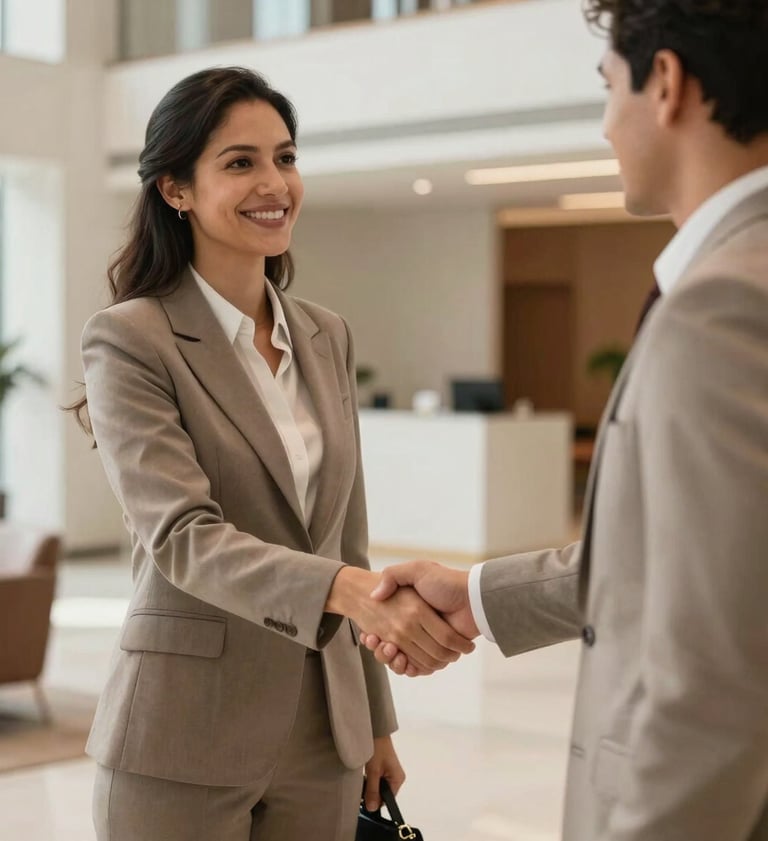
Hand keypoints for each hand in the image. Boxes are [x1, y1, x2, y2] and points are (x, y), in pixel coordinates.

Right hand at [361, 561, 479, 675]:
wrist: (472, 597)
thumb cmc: (445, 582)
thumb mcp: (416, 570)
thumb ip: (393, 576)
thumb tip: (374, 595)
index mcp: (408, 611)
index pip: (384, 629)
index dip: (374, 638)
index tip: (369, 637)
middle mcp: (414, 628)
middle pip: (390, 649)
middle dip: (382, 652)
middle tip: (378, 643)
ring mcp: (426, 642)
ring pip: (403, 661)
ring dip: (394, 661)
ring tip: (392, 651)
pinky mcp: (437, 654)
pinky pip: (420, 668)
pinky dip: (412, 669)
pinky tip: (404, 661)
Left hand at [363, 735, 404, 810]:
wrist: (374, 730)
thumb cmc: (377, 746)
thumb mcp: (373, 771)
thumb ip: (373, 790)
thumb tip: (372, 808)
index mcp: (397, 779)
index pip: (387, 800)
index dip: (375, 801)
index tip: (364, 797)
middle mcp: (396, 777)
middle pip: (383, 794)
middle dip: (372, 792)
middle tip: (363, 784)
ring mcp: (390, 773)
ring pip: (379, 787)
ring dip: (370, 785)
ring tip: (364, 776)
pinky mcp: (384, 768)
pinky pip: (377, 780)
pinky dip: (370, 779)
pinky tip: (365, 772)